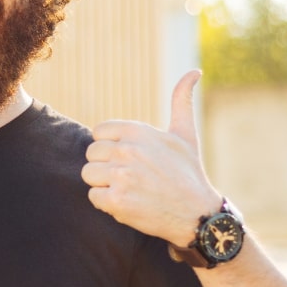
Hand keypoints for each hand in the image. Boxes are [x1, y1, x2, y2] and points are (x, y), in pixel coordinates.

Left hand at [82, 70, 220, 245]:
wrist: (197, 214)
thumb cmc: (189, 172)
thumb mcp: (185, 134)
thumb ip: (181, 100)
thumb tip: (194, 71)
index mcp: (137, 131)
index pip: (98, 133)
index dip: (110, 147)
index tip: (128, 158)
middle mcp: (127, 150)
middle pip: (91, 154)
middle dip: (106, 166)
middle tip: (130, 176)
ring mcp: (121, 176)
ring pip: (89, 175)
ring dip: (104, 185)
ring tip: (129, 189)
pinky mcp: (117, 201)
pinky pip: (93, 197)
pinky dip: (107, 203)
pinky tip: (129, 202)